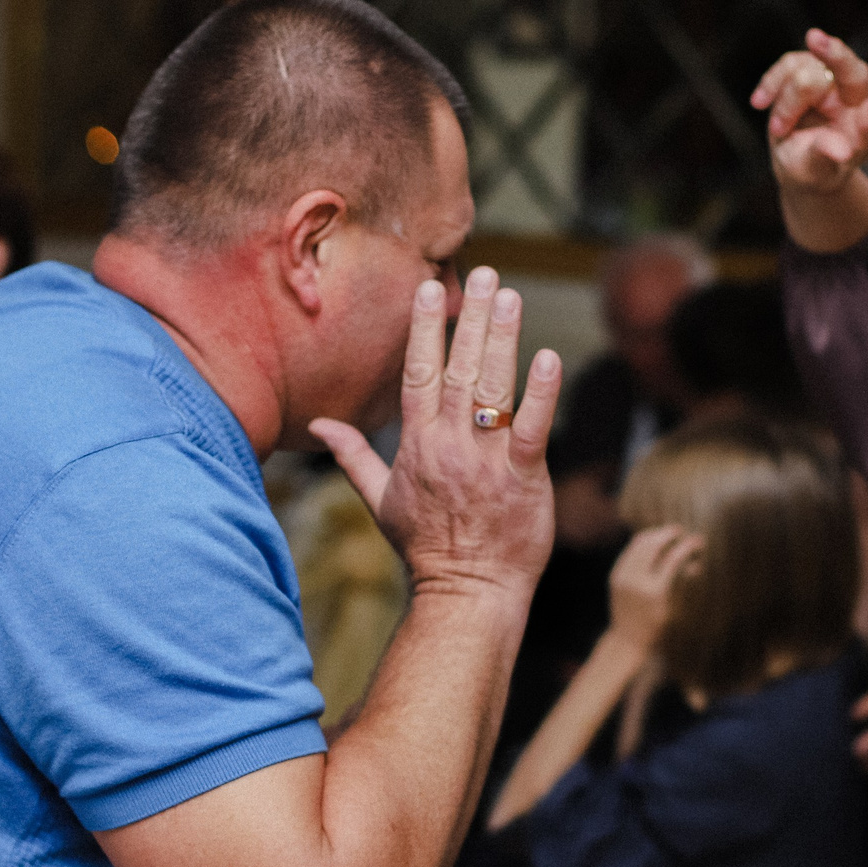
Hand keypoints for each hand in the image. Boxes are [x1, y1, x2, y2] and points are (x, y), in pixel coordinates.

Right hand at [312, 266, 562, 602]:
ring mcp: (486, 462)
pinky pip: (532, 429)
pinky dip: (540, 394)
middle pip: (457, 370)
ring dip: (502, 339)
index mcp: (416, 445)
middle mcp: (449, 446)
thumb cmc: (425, 547)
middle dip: (469, 318)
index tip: (430, 288)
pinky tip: (547, 358)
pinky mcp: (523, 480)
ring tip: (510, 296)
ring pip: (493, 390)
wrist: (465, 594)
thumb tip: (320, 424)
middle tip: (483, 272)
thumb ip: (353, 455)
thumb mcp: (379, 500)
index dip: (424, 329)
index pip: (416, 374)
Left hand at [605, 525, 703, 658]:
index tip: (697, 540)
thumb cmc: (656, 625)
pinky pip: (629, 552)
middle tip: (679, 530)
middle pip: (653, 545)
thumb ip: (682, 585)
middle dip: (667, 534)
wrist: (627, 637)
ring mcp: (623, 577)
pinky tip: (652, 542)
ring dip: (654, 535)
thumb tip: (696, 565)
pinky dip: (641, 543)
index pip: (673, 559)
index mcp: (655, 591)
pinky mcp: (615, 575)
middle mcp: (636, 581)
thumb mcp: (673, 608)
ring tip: (666, 533)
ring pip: (638, 544)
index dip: (687, 547)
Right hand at [749, 31, 867, 251]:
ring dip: (786, 102)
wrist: (797, 161)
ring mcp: (832, 81)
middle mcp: (855, 99)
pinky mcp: (809, 70)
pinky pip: (789, 64)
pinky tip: (759, 102)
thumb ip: (825, 156)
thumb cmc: (814, 170)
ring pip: (808, 71)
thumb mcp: (815, 171)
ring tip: (777, 132)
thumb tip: (839, 149)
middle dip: (834, 54)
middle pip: (851, 70)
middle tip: (813, 38)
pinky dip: (771, 83)